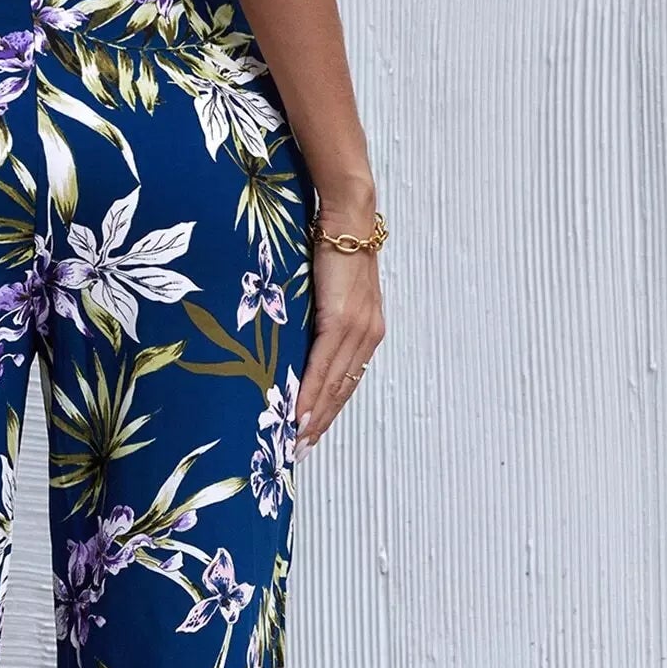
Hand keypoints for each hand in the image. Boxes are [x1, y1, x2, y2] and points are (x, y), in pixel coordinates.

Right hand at [294, 219, 385, 460]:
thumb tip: (302, 341)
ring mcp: (357, 329)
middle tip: (301, 450)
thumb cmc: (335, 248)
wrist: (348, 217)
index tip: (313, 433)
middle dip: (323, 422)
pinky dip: (312, 392)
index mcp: (368, 331)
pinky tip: (299, 411)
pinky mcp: (341, 320)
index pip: (348, 379)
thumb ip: (325, 319)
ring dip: (315, 415)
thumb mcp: (332, 291)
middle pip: (343, 389)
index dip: (331, 409)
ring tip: (297, 439)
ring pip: (334, 383)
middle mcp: (368, 335)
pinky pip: (324, 365)